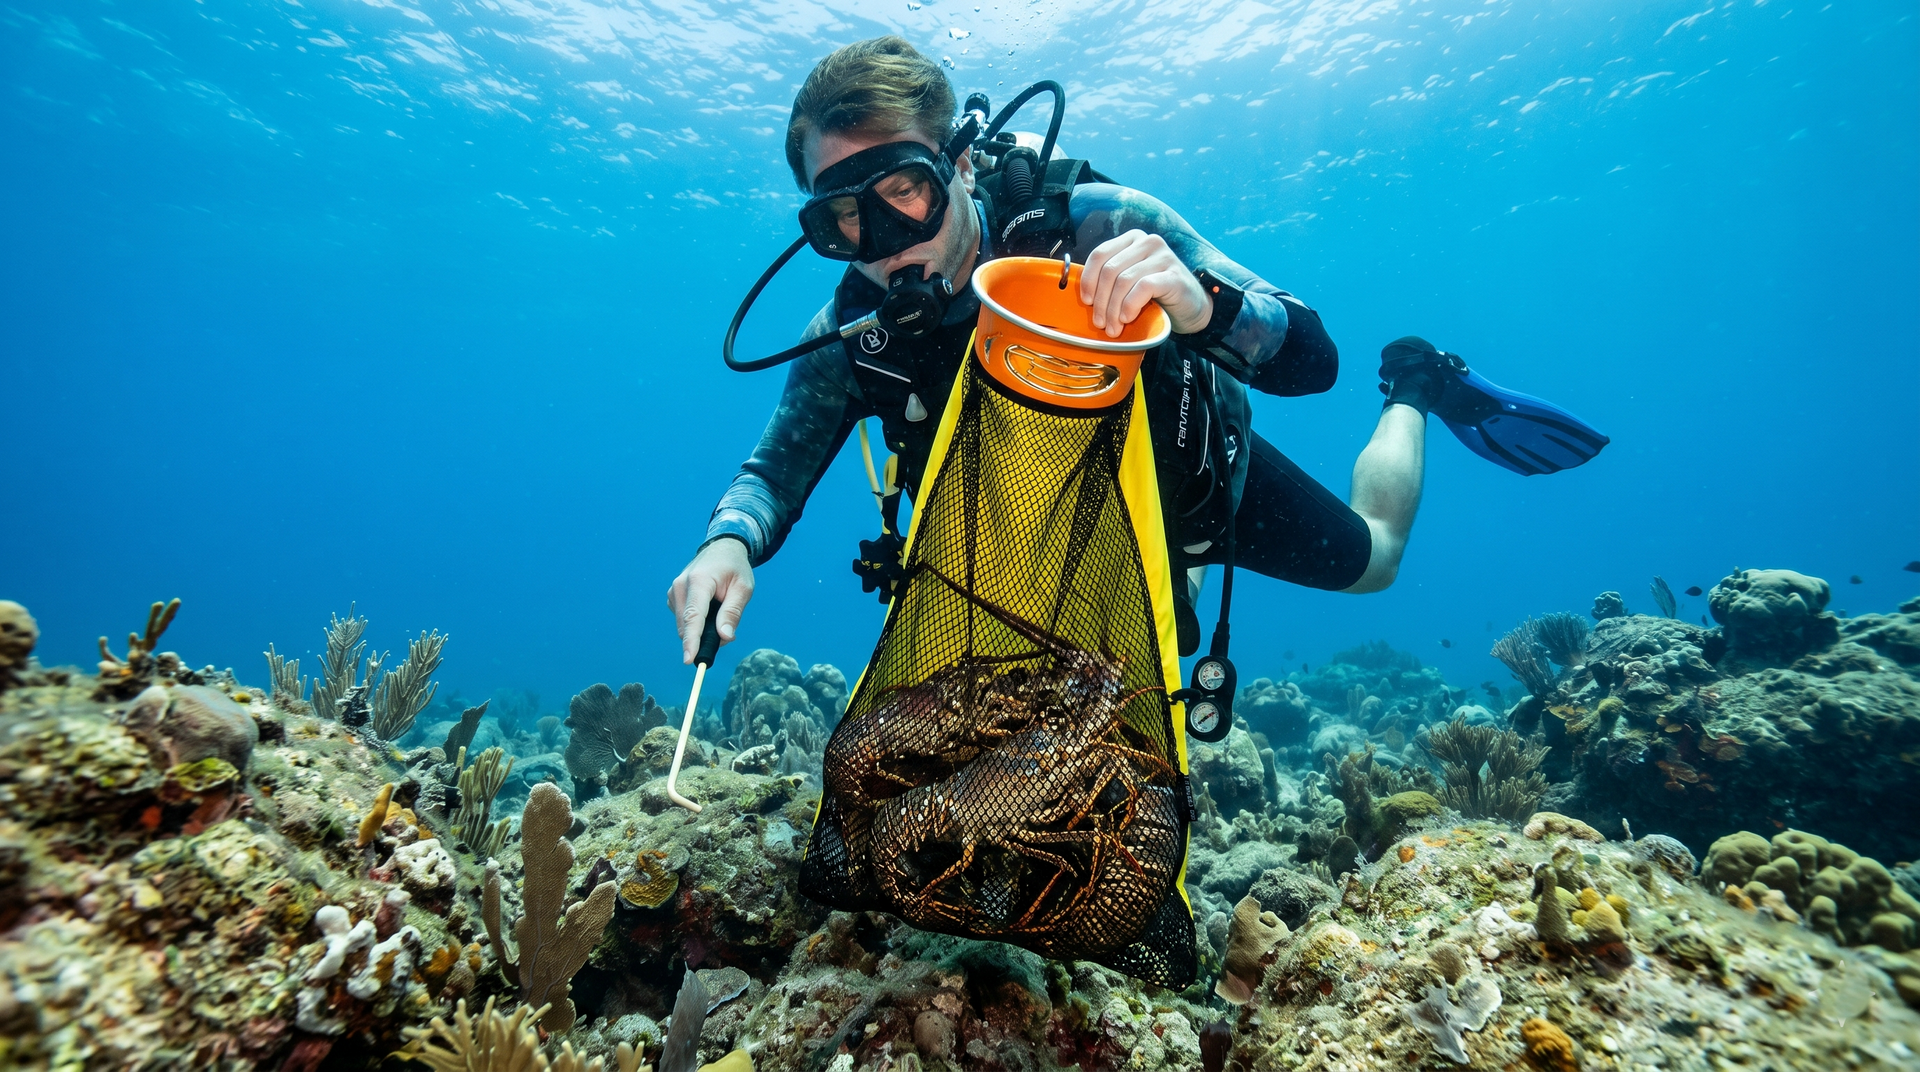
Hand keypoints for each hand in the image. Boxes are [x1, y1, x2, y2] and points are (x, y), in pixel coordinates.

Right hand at [667, 538, 753, 663]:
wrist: (721, 549)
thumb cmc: (734, 568)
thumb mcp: (743, 589)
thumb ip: (733, 612)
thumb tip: (725, 637)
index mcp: (699, 581)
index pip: (693, 616)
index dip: (692, 640)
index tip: (689, 659)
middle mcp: (680, 586)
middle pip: (687, 625)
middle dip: (705, 637)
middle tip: (729, 631)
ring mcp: (674, 591)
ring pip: (684, 625)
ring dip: (702, 630)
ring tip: (721, 614)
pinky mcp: (673, 597)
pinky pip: (683, 620)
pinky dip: (696, 623)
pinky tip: (710, 611)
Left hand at [1079, 229, 1213, 336]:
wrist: (1191, 307)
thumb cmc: (1157, 296)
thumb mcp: (1130, 283)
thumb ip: (1111, 280)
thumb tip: (1084, 297)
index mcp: (1132, 240)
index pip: (1100, 254)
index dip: (1088, 279)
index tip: (1086, 301)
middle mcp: (1148, 242)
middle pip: (1110, 270)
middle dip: (1101, 301)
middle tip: (1100, 323)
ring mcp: (1163, 256)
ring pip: (1124, 281)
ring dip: (1113, 309)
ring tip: (1113, 328)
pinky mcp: (1173, 274)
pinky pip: (1143, 288)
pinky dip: (1130, 305)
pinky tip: (1128, 318)